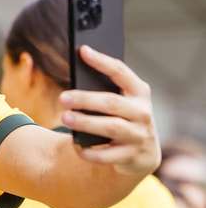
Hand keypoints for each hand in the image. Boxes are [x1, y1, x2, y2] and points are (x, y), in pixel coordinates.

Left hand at [58, 45, 159, 176]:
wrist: (142, 153)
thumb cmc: (121, 117)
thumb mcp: (119, 101)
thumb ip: (103, 89)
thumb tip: (75, 74)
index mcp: (139, 92)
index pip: (121, 72)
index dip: (102, 61)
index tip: (82, 50)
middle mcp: (143, 113)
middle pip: (111, 102)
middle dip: (85, 99)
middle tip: (62, 98)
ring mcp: (140, 136)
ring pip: (111, 127)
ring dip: (86, 122)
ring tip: (65, 117)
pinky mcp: (133, 157)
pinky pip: (108, 155)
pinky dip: (89, 151)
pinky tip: (76, 145)